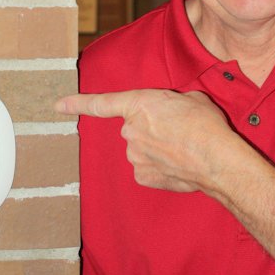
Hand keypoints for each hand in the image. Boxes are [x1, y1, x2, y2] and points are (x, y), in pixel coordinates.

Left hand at [56, 89, 234, 191]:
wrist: (216, 159)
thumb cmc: (205, 125)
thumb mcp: (189, 99)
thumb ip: (169, 103)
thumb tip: (171, 112)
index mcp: (139, 103)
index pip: (101, 103)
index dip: (77, 103)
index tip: (58, 105)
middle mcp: (130, 129)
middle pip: (133, 127)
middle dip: (150, 128)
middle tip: (176, 130)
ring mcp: (133, 155)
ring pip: (140, 148)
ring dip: (156, 148)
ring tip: (181, 147)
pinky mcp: (142, 176)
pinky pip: (146, 168)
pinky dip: (159, 166)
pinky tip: (177, 164)